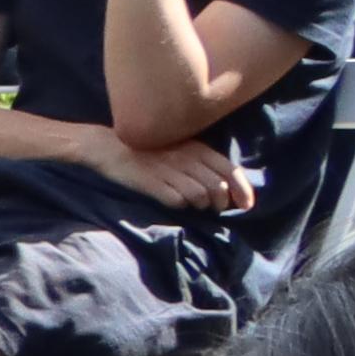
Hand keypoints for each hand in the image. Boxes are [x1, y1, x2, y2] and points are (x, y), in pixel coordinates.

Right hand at [104, 135, 255, 217]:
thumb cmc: (149, 150)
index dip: (243, 190)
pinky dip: (180, 204)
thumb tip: (226, 187)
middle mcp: (185, 158)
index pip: (230, 170)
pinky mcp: (149, 182)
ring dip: (202, 206)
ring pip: (200, 195)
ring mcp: (167, 170)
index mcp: (196, 147)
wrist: (108, 146)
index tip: (246, 205)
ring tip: (195, 207)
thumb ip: (202, 164)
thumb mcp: (180, 149)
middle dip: (222, 203)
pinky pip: (175, 200)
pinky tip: (174, 202)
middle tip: (216, 209)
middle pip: (218, 186)